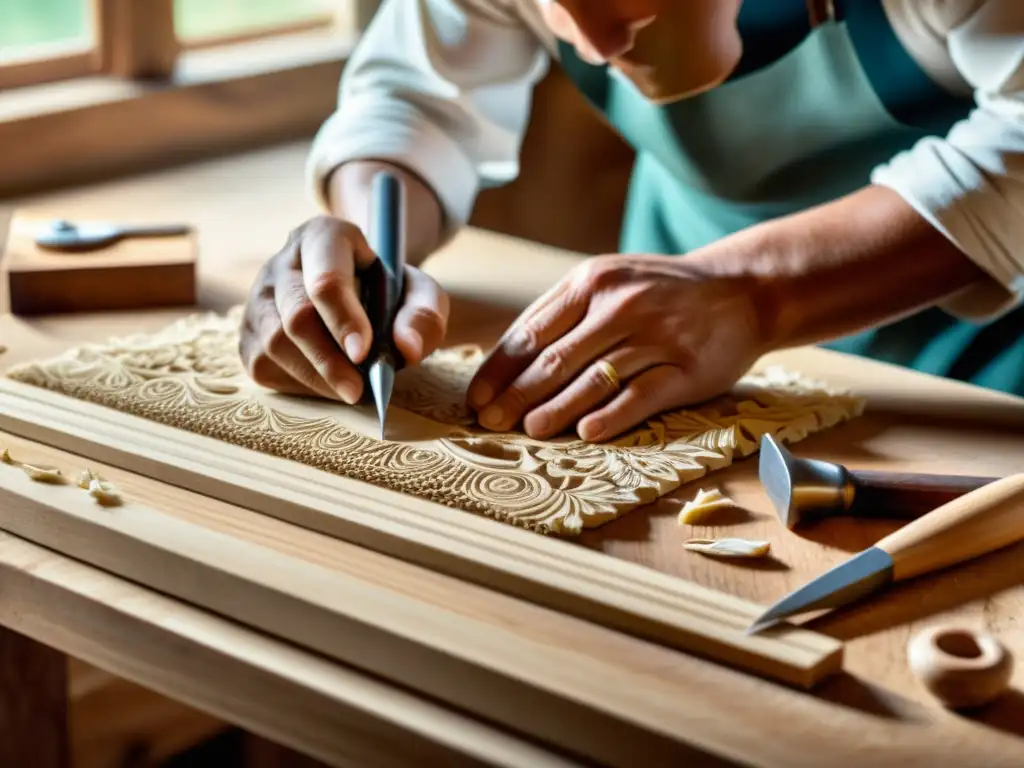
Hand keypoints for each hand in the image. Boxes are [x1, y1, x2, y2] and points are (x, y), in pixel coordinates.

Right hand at [239, 215, 449, 402]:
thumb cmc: (389, 293)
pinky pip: (264, 366)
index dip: (343, 318)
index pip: (326, 280)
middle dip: (329, 360)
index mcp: (325, 237)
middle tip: (360, 390)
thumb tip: (407, 347)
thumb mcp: (420, 294)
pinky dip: (299, 385)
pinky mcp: (248, 332)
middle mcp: (283, 262)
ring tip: (351, 389)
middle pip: (297, 316)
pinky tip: (327, 383)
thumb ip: (424, 315)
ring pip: (275, 344)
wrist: (358, 296)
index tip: (363, 352)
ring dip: (317, 378)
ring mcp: (259, 297)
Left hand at [465, 253, 765, 441]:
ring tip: (528, 431)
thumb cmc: (661, 290)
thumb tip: (508, 358)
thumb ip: (563, 311)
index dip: (500, 369)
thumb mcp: (610, 279)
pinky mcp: (685, 368)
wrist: (742, 289)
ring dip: (555, 409)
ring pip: (593, 380)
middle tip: (489, 423)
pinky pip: (640, 396)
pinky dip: (610, 416)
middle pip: (555, 359)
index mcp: (591, 282)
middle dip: (516, 395)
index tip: (476, 398)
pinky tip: (586, 433)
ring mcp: (655, 337)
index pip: (531, 332)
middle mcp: (620, 306)